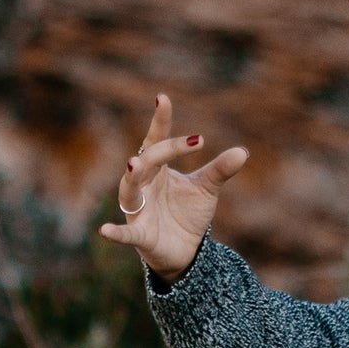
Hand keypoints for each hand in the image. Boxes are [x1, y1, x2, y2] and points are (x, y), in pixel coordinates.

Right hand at [97, 92, 249, 282]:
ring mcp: (139, 209)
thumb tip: (243, 152)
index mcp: (158, 170)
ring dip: (131, 177)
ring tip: (134, 164)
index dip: (160, 121)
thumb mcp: (206, 189)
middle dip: (164, 150)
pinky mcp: (140, 234)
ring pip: (129, 189)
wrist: (185, 249)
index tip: (162, 98)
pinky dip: (116, 232)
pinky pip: (126, 232)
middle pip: (147, 161)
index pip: (156, 141)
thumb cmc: (188, 213)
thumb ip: (220, 170)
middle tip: (192, 143)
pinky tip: (105, 230)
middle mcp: (143, 185)